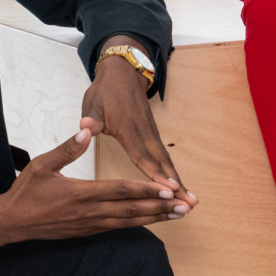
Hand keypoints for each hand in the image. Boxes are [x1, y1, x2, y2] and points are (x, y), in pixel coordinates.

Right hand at [0, 127, 190, 246]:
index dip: (145, 190)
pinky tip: (152, 220)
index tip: (167, 189)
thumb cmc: (26, 191)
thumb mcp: (42, 164)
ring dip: (155, 218)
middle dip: (160, 208)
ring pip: (128, 222)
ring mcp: (89, 225)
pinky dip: (138, 223)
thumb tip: (86, 129)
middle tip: (186, 206)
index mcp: (81, 194)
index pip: (120, 191)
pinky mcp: (87, 231)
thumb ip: (66, 148)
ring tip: (178, 214)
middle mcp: (90, 213)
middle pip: (131, 210)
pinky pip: (119, 227)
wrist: (10, 223)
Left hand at [81, 35, 198, 208]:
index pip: (142, 155)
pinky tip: (177, 183)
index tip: (168, 189)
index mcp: (127, 127)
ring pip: (165, 158)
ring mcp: (150, 131)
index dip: (154, 173)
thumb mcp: (93, 102)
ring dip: (178, 179)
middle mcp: (143, 131)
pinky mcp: (152, 132)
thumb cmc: (105, 90)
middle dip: (176, 183)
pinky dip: (172, 170)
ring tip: (190, 199)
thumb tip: (85, 126)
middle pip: (161, 161)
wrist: (123, 72)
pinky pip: (163, 154)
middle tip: (190, 203)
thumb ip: (91, 118)